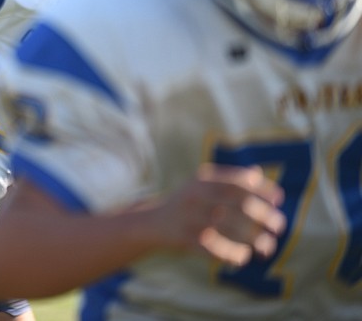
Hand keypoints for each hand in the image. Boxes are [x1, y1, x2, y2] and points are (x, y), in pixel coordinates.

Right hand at [159, 164, 285, 265]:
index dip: (260, 190)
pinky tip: (243, 257)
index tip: (278, 199)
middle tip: (279, 226)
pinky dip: (231, 254)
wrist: (152, 221)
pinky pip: (213, 249)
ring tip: (268, 247)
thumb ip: (228, 179)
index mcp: (202, 180)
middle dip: (263, 216)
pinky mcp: (183, 239)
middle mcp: (195, 196)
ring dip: (253, 239)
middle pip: (237, 205)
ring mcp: (188, 218)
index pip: (237, 182)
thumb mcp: (201, 184)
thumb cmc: (186, 202)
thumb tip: (258, 174)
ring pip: (229, 229)